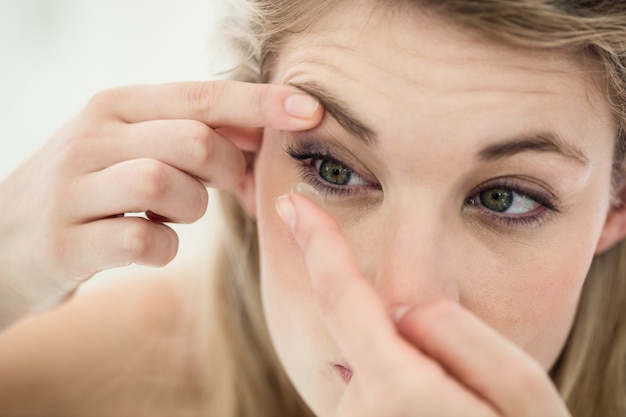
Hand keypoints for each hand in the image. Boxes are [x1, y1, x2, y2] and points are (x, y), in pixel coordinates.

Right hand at [0, 81, 321, 326]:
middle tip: (228, 189)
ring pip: (166, 185)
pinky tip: (149, 244)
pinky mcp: (66, 241)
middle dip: (228, 170)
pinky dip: (163, 247)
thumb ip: (194, 136)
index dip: (260, 103)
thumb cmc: (92, 190)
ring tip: (172, 215)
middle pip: (193, 139)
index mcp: (117, 106)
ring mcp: (74, 188)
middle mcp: (93, 137)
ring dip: (191, 209)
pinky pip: (143, 240)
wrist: (5, 239)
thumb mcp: (134, 148)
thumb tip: (263, 132)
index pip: (202, 96)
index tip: (311, 111)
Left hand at [275, 193, 569, 416]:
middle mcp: (355, 409)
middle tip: (463, 383)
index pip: (341, 295)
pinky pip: (369, 393)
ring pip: (371, 366)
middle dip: (399, 331)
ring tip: (458, 410)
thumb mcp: (521, 397)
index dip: (317, 242)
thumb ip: (464, 340)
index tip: (293, 202)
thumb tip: (409, 306)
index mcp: (395, 388)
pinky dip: (396, 390)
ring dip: (406, 370)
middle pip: (365, 333)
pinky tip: (435, 414)